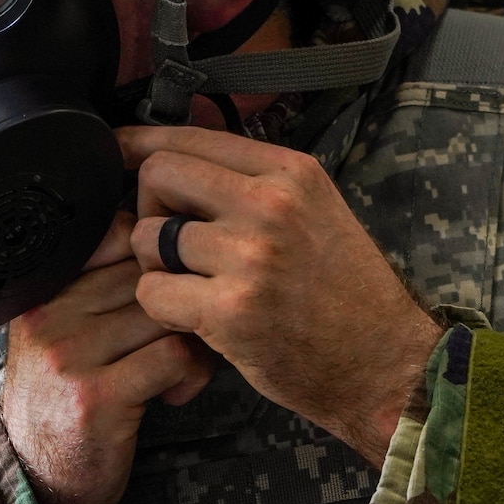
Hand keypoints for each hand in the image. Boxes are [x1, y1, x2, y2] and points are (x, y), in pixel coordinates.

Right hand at [0, 212, 213, 503]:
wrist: (36, 481)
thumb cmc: (64, 400)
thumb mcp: (62, 335)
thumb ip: (98, 291)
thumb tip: (170, 242)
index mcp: (42, 292)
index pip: (118, 235)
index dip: (158, 259)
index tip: (169, 292)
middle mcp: (49, 316)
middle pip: (148, 273)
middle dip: (184, 302)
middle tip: (190, 336)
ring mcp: (69, 355)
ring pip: (165, 311)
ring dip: (194, 339)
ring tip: (186, 367)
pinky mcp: (98, 396)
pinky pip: (173, 354)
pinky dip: (191, 372)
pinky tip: (177, 393)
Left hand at [121, 125, 442, 466]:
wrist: (384, 366)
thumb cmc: (346, 295)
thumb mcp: (317, 212)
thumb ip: (257, 184)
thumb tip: (184, 158)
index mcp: (291, 172)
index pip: (194, 137)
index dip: (145, 145)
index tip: (119, 150)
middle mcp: (271, 203)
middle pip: (160, 175)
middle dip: (149, 208)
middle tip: (170, 244)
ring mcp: (251, 255)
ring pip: (147, 236)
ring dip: (154, 265)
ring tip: (189, 286)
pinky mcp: (231, 309)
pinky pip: (152, 291)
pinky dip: (160, 307)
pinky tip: (191, 317)